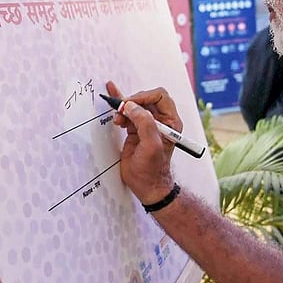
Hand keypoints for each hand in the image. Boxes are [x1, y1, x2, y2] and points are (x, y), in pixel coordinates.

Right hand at [105, 80, 177, 204]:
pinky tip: (112, 96)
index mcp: (170, 121)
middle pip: (146, 98)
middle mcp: (161, 121)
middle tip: (121, 109)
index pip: (160, 96)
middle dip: (132, 102)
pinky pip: (128, 113)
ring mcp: (147, 124)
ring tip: (117, 118)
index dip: (144, 97)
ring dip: (124, 107)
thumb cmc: (153, 170)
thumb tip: (132, 106)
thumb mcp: (151, 146)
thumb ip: (144, 123)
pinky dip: (119, 107)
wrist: (146, 185)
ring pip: (135, 105)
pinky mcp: (136, 130)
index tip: (130, 105)